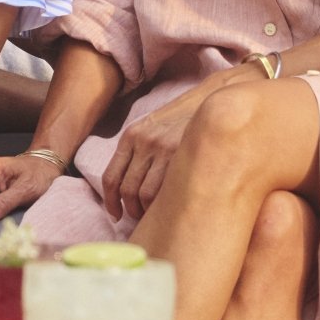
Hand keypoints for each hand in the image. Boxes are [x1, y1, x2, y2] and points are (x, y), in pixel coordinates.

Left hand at [94, 89, 207, 220]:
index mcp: (130, 136)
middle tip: (137, 218)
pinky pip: (164, 189)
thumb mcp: (152, 128)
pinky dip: (161, 205)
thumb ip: (138, 152)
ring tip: (153, 216)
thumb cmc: (180, 120)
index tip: (115, 214)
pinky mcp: (180, 155)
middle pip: (126, 189)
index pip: (111, 176)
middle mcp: (143, 142)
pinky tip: (166, 208)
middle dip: (129, 210)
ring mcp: (162, 149)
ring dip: (145, 211)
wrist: (209, 101)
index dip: (110, 201)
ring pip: (144, 193)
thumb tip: (127, 188)